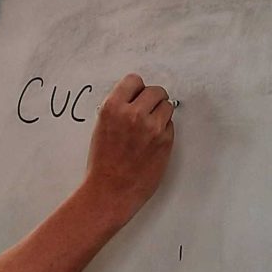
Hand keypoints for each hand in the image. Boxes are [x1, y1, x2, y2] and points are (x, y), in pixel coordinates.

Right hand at [82, 73, 174, 228]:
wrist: (110, 190)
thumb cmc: (102, 164)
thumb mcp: (101, 128)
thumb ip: (118, 110)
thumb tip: (135, 99)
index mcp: (112, 108)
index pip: (133, 81)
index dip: (137, 89)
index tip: (138, 95)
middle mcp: (133, 114)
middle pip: (155, 91)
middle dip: (153, 100)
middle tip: (148, 110)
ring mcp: (152, 127)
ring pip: (167, 106)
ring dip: (161, 114)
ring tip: (149, 128)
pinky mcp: (165, 141)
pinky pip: (170, 126)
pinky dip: (164, 131)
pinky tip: (152, 142)